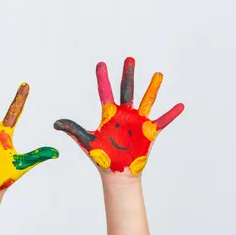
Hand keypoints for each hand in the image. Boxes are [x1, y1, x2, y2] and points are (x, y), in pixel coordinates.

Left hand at [54, 57, 183, 175]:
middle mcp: (124, 115)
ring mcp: (138, 122)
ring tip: (158, 74)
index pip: (105, 92)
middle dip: (128, 75)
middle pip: (127, 90)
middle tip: (129, 59)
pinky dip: (171, 114)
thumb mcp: (87, 142)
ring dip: (152, 88)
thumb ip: (73, 129)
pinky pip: (162, 121)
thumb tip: (55, 122)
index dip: (102, 78)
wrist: (117, 174)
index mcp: (109, 115)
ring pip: (147, 100)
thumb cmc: (102, 158)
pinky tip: (180, 105)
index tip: (101, 64)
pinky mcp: (149, 132)